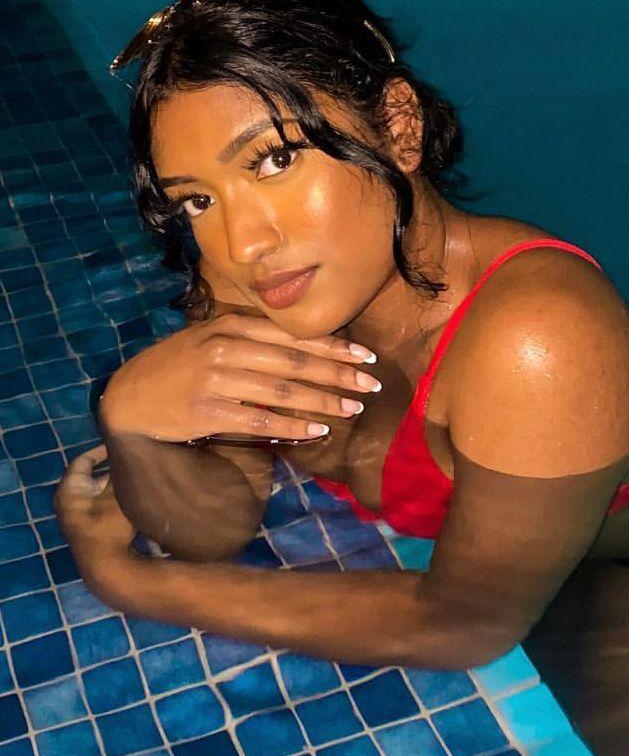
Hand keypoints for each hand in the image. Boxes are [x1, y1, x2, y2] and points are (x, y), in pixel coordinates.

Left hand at [53, 444, 136, 587]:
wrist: (106, 569)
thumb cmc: (108, 528)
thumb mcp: (117, 496)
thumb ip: (119, 475)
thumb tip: (127, 456)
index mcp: (69, 490)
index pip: (82, 461)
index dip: (100, 451)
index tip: (117, 446)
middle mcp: (69, 503)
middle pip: (91, 478)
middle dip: (111, 471)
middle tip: (132, 463)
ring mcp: (78, 520)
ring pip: (98, 495)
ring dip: (114, 488)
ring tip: (136, 480)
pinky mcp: (89, 532)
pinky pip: (102, 509)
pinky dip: (114, 502)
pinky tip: (133, 502)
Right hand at [98, 310, 380, 445]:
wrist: (131, 396)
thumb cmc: (180, 365)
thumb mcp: (211, 337)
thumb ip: (253, 337)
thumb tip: (306, 347)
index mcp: (231, 324)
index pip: (293, 335)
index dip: (334, 346)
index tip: (365, 356)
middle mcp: (226, 347)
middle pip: (295, 361)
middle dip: (338, 373)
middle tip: (371, 384)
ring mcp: (216, 379)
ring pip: (283, 391)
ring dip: (323, 401)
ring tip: (352, 408)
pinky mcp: (209, 411)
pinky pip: (261, 420)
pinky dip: (292, 426)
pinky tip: (317, 431)